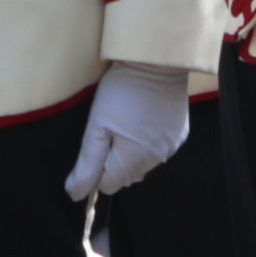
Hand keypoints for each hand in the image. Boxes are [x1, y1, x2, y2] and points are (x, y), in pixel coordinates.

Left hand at [65, 61, 193, 199]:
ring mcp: (171, 148)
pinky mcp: (180, 134)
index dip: (96, 168)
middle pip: (126, 175)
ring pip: (143, 163)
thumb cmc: (120, 92)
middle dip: (115, 160)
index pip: (107, 185)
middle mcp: (156, 160)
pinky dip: (150, 140)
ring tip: (128, 120)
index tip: (97, 142)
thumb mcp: (96, 126)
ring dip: (133, 151)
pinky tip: (145, 117)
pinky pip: (159, 149)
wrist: (156, 61)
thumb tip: (75, 194)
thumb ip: (87, 164)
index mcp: (132, 161)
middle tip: (111, 128)